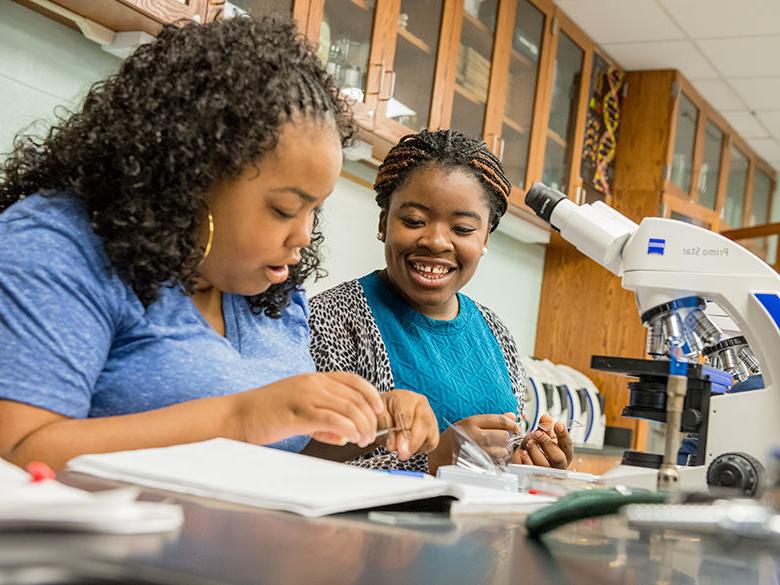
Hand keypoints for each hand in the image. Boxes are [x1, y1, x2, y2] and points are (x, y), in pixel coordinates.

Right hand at [234, 372, 384, 446]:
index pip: (352, 379)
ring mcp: (305, 395)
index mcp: (313, 378)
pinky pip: (331, 419)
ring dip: (361, 426)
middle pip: (354, 397)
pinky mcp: (298, 413)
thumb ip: (322, 420)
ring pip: (347, 407)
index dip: (370, 393)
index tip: (378, 408)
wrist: (237, 416)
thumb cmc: (266, 414)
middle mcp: (312, 382)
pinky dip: (347, 429)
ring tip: (363, 440)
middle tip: (370, 435)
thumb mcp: (299, 410)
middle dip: (368, 418)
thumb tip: (344, 434)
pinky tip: (350, 438)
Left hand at [376, 390, 438, 460]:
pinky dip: (420, 448)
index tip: (396, 446)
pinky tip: (408, 446)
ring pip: (429, 434)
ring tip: (401, 451)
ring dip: (415, 446)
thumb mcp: (376, 416)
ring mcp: (430, 415)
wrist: (387, 413)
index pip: (407, 414)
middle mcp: (421, 404)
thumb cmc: (381, 413)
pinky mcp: (434, 429)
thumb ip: (384, 427)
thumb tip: (394, 445)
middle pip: (423, 422)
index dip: (402, 432)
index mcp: (405, 397)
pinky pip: (431, 442)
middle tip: (403, 454)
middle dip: (413, 441)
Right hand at [428, 413, 518, 473]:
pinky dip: (498, 460)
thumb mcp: (470, 422)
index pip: (500, 420)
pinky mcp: (478, 464)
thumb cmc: (456, 436)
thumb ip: (492, 419)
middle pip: (503, 436)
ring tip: (495, 448)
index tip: (515, 426)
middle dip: (506, 438)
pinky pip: (497, 462)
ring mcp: (476, 451)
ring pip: (502, 451)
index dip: (511, 423)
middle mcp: (474, 436)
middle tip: (503, 438)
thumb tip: (511, 415)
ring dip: (503, 450)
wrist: (440, 454)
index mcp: (472, 422)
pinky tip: (492, 456)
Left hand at [511, 413, 573, 468]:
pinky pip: (529, 470)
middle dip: (547, 443)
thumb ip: (546, 426)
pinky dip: (524, 460)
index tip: (558, 424)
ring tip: (529, 442)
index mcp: (565, 453)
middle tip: (537, 433)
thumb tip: (545, 417)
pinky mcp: (533, 476)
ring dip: (534, 451)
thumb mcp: (546, 435)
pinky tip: (522, 452)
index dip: (563, 434)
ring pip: (543, 465)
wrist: (530, 458)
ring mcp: (546, 473)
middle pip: (557, 458)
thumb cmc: (542, 446)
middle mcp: (558, 465)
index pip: (567, 444)